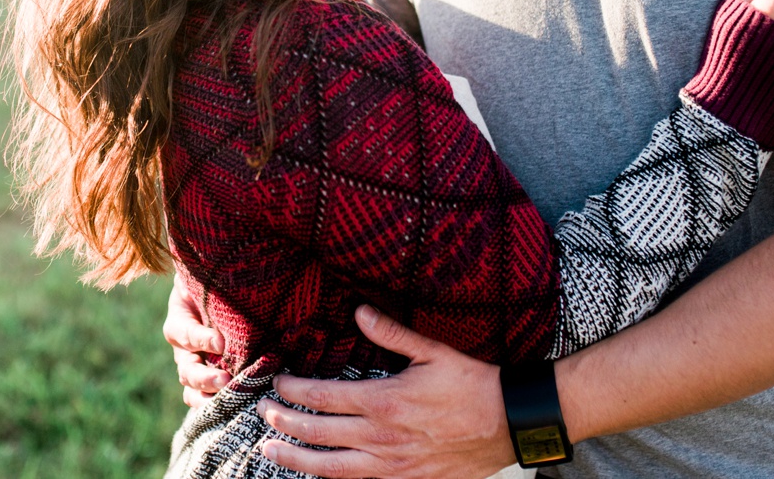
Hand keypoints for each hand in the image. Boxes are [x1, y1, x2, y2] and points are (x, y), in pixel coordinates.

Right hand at [163, 274, 226, 406]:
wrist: (222, 290)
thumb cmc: (215, 281)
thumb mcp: (205, 277)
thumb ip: (208, 278)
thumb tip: (222, 264)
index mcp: (179, 320)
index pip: (184, 333)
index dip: (200, 339)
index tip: (220, 342)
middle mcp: (184, 347)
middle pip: (186, 368)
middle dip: (204, 377)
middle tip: (224, 380)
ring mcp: (196, 363)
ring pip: (192, 387)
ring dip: (207, 395)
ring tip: (226, 397)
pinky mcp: (211, 374)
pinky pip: (205, 395)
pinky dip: (216, 403)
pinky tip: (234, 407)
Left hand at [257, 306, 513, 478]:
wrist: (510, 422)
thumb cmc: (473, 384)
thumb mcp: (432, 350)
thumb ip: (391, 332)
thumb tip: (359, 310)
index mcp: (383, 400)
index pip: (323, 396)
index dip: (294, 390)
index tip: (278, 382)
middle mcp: (381, 437)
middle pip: (317, 433)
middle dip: (283, 423)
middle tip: (263, 413)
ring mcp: (392, 464)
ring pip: (330, 467)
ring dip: (295, 459)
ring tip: (270, 452)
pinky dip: (332, 478)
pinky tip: (318, 474)